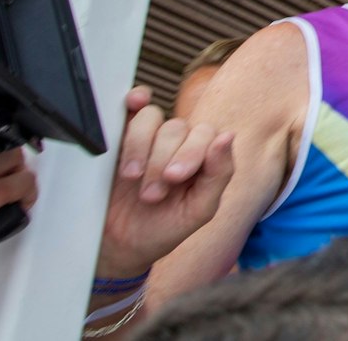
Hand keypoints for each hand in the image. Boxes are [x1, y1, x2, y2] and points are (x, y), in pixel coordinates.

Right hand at [96, 86, 235, 278]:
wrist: (120, 245)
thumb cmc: (164, 228)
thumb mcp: (199, 210)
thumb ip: (219, 174)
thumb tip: (228, 136)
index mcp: (203, 156)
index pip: (206, 135)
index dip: (191, 153)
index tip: (173, 178)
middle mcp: (179, 142)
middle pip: (177, 128)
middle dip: (162, 161)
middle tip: (151, 194)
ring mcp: (149, 138)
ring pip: (152, 118)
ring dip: (140, 147)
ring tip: (132, 178)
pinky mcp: (120, 136)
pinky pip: (130, 109)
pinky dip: (133, 101)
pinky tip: (133, 104)